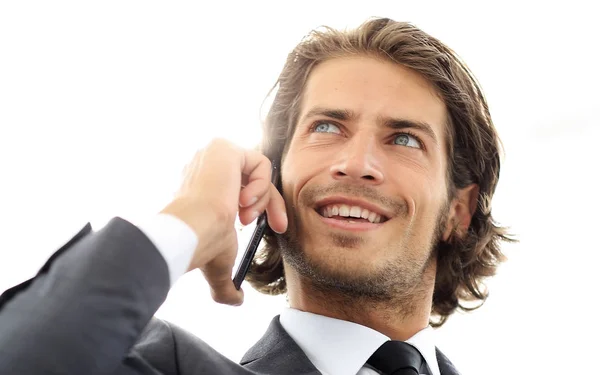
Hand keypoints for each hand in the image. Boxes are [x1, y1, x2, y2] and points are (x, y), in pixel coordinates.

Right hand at [159, 138, 286, 304]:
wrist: (191, 232)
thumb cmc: (200, 246)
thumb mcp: (218, 264)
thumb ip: (225, 283)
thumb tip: (235, 301)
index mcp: (206, 189)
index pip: (245, 190)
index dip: (265, 209)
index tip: (274, 229)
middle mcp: (208, 168)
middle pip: (256, 180)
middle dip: (272, 205)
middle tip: (278, 227)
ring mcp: (213, 156)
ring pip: (259, 172)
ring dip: (262, 198)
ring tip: (245, 216)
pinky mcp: (223, 148)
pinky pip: (259, 162)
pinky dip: (260, 185)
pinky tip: (244, 202)